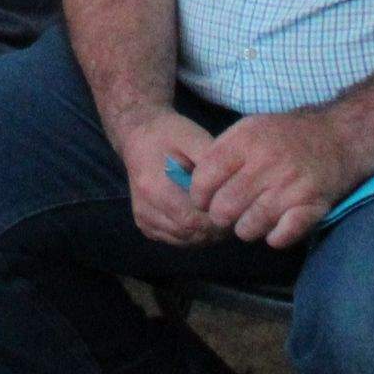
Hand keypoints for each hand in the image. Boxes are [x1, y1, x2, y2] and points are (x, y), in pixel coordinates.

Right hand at [114, 108, 221, 245]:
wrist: (138, 138)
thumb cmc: (168, 134)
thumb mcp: (192, 137)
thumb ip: (211, 162)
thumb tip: (232, 188)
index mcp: (154, 187)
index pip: (193, 219)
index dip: (219, 218)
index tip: (236, 206)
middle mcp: (145, 210)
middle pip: (190, 232)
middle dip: (216, 227)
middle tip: (234, 212)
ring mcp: (144, 221)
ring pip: (185, 239)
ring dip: (206, 232)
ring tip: (220, 213)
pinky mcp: (145, 226)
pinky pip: (177, 239)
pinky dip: (194, 233)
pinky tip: (203, 216)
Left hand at [187, 108, 363, 249]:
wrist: (339, 136)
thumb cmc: (287, 135)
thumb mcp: (250, 128)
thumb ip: (221, 151)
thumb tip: (191, 179)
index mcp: (246, 142)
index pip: (204, 178)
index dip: (199, 195)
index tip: (204, 199)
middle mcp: (266, 164)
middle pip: (223, 209)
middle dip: (220, 217)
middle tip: (228, 213)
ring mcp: (290, 188)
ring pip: (247, 228)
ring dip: (246, 229)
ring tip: (253, 217)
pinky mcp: (310, 207)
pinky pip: (279, 238)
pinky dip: (274, 237)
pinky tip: (277, 224)